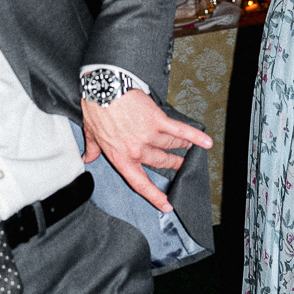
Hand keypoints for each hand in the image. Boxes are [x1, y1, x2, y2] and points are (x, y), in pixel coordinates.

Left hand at [81, 88, 212, 212]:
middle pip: (161, 161)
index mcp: (120, 157)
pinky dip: (194, 136)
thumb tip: (89, 158)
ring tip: (188, 147)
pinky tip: (205, 141)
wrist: (103, 87)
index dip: (155, 196)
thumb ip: (92, 149)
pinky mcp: (157, 120)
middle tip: (180, 164)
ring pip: (171, 145)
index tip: (167, 205)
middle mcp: (137, 150)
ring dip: (182, 146)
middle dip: (173, 163)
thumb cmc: (96, 108)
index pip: (140, 183)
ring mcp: (149, 135)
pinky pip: (180, 131)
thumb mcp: (91, 133)